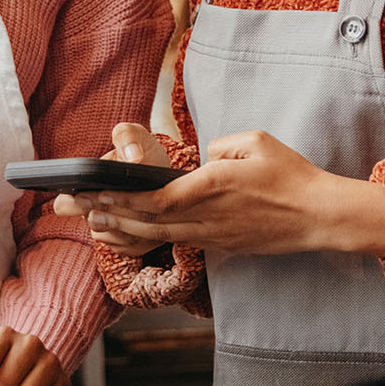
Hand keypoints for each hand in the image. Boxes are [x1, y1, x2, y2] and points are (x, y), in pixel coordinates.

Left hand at [66, 128, 384, 258]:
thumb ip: (219, 146)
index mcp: (211, 186)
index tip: (89, 190)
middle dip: (101, 212)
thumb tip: (200, 159)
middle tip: (66, 205)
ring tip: (86, 221)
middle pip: (143, 220)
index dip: (117, 198)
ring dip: (116, 229)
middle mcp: (204, 216)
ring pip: (154, 235)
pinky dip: (143, 238)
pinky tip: (125, 234)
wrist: (317, 215)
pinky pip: (172, 241)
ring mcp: (210, 235)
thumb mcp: (255, 142)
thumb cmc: (290, 175)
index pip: (153, 198)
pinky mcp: (218, 244)